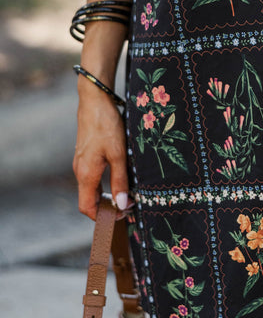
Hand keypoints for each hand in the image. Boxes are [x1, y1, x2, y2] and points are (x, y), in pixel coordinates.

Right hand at [73, 79, 130, 219]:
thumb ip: (120, 181)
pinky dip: (104, 185)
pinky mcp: (85, 154)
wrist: (95, 100)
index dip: (103, 218)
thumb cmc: (107, 125)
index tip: (122, 217)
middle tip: (128, 209)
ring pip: (91, 189)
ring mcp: (81, 162)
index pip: (88, 208)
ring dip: (106, 197)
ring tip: (126, 196)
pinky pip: (92, 177)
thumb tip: (123, 205)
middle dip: (107, 209)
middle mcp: (80, 171)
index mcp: (86, 175)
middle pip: (89, 201)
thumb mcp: (119, 154)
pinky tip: (119, 178)